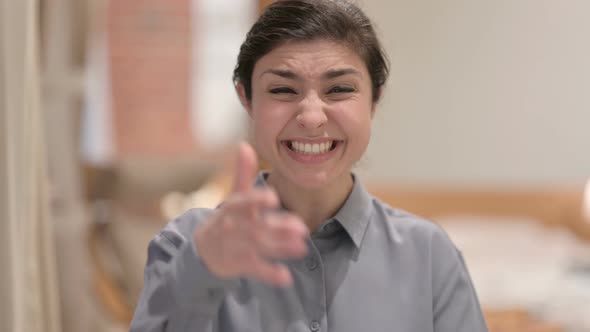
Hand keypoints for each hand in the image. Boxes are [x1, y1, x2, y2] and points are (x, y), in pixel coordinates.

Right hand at [193, 142, 307, 286]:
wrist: (203, 249)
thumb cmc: (227, 217)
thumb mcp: (234, 196)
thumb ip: (242, 173)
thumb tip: (244, 145)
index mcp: (232, 208)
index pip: (242, 203)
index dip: (257, 200)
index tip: (274, 197)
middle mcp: (232, 227)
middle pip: (255, 227)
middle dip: (278, 228)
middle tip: (301, 228)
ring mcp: (234, 247)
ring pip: (258, 247)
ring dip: (279, 248)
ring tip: (302, 248)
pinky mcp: (238, 264)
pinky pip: (254, 269)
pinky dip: (269, 274)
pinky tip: (285, 277)